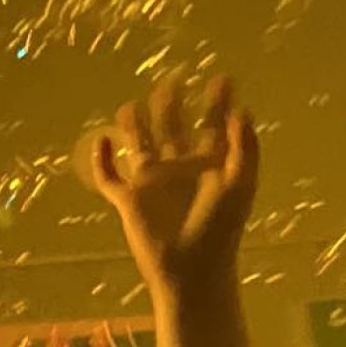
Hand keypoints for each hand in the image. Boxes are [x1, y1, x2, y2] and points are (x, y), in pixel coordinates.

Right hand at [92, 75, 258, 299]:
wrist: (192, 268)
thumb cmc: (220, 229)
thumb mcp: (240, 185)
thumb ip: (244, 148)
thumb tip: (242, 111)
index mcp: (208, 165)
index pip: (212, 126)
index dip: (217, 103)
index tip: (222, 79)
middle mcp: (179, 169)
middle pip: (173, 129)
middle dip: (172, 105)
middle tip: (173, 81)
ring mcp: (152, 183)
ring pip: (139, 145)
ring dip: (134, 125)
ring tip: (131, 106)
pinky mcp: (128, 199)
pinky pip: (108, 177)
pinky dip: (101, 160)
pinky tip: (101, 141)